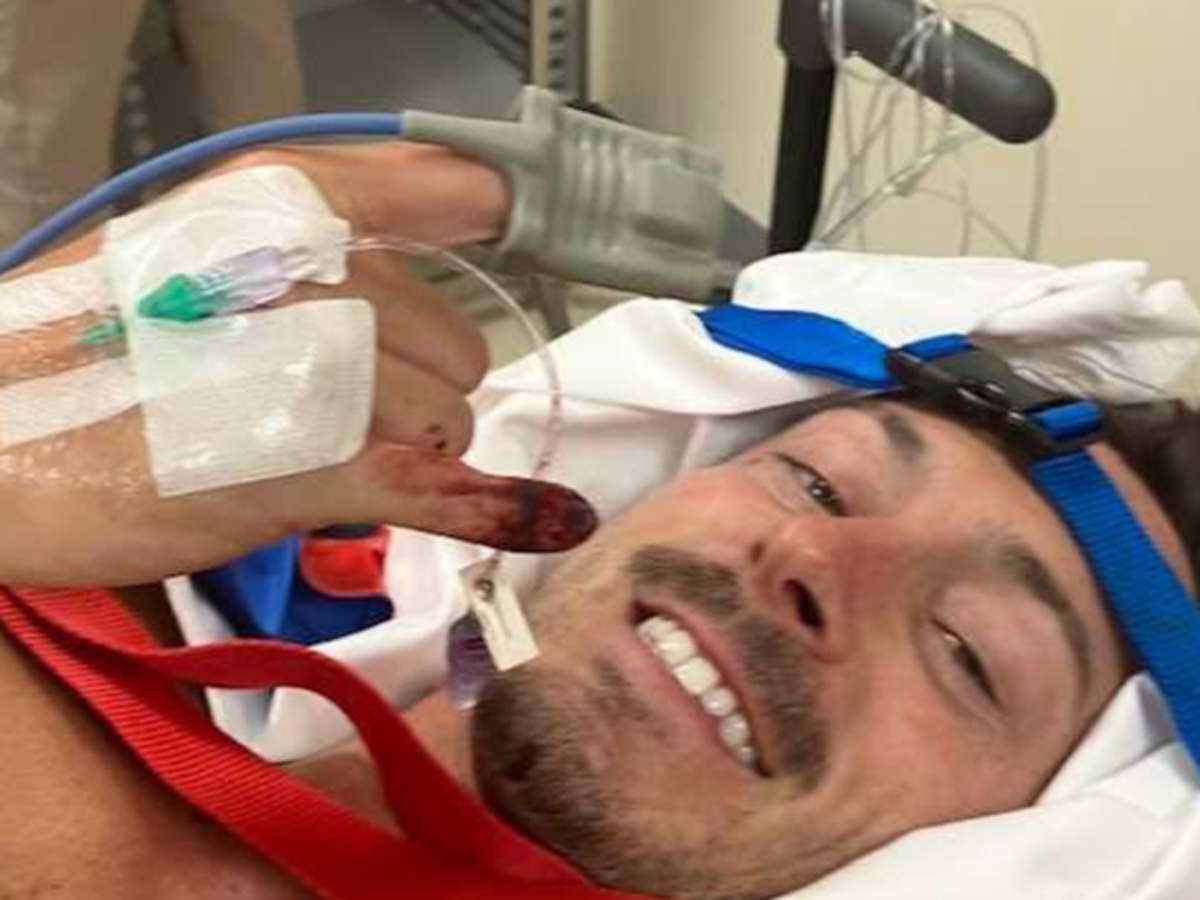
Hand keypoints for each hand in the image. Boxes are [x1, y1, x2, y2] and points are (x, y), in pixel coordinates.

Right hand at [0, 143, 595, 587]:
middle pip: (458, 343)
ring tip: (300, 451)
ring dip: (399, 451)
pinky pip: (441, 488)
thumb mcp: (200, 238)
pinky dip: (495, 509)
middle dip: (413, 387)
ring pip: (450, 421)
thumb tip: (474, 199)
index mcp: (286, 199)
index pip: (455, 188)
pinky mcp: (314, 465)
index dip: (507, 219)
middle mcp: (315, 269)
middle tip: (319, 404)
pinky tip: (545, 517)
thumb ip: (335, 213)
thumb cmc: (88, 346)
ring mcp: (319, 367)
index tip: (555, 234)